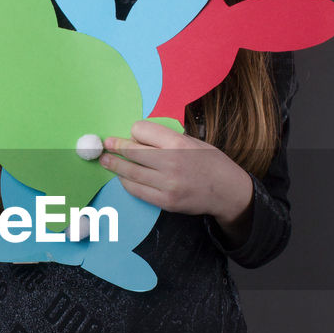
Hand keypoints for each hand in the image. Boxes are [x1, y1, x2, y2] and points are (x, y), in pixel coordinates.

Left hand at [101, 120, 253, 242]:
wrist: (227, 192)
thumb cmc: (210, 163)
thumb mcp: (194, 141)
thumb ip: (167, 138)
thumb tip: (139, 136)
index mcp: (178, 143)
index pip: (142, 131)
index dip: (135, 131)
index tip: (131, 133)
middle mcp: (171, 163)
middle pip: (132, 152)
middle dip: (116, 147)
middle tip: (105, 145)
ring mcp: (167, 185)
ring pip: (131, 173)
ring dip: (115, 166)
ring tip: (106, 161)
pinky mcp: (165, 201)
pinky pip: (138, 190)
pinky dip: (127, 182)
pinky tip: (122, 177)